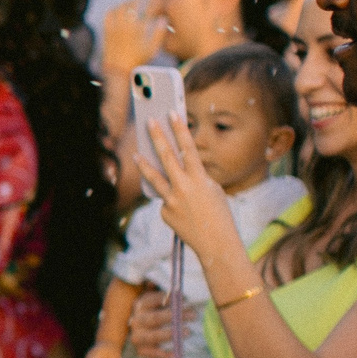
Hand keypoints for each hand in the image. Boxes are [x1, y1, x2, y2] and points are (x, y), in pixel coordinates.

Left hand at [103, 3, 164, 76]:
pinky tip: (116, 9)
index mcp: (139, 30)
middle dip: (137, 0)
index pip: (147, 10)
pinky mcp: (107, 31)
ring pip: (119, 8)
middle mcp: (126, 26)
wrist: (118, 69)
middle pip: (131, 6)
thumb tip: (163, 20)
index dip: (151, 2)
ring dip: (125, 3)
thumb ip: (159, 34)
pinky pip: (108, 15)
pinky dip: (112, 9)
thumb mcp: (152, 49)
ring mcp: (115, 28)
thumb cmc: (137, 60)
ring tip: (129, 2)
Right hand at [126, 288, 190, 357]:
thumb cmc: (157, 313)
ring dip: (169, 334)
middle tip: (193, 315)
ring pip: (152, 336)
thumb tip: (176, 291)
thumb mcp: (159, 302)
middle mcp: (136, 320)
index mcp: (140, 305)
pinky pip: (150, 353)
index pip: (152, 300)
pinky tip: (174, 355)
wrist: (145, 332)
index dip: (169, 299)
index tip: (186, 299)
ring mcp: (137, 335)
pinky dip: (161, 355)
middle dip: (175, 316)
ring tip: (188, 332)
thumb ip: (166, 296)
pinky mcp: (140, 349)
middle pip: (155, 318)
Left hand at [134, 113, 246, 269]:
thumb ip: (195, 179)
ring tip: (136, 154)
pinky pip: (165, 201)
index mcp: (200, 179)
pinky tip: (183, 213)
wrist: (217, 244)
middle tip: (149, 122)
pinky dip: (172, 202)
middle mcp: (183, 187)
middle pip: (166, 156)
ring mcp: (171, 200)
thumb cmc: (219, 215)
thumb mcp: (212, 191)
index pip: (188, 148)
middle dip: (157, 137)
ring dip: (144, 164)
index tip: (172, 113)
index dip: (179, 129)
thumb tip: (178, 171)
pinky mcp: (164, 212)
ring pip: (154, 177)